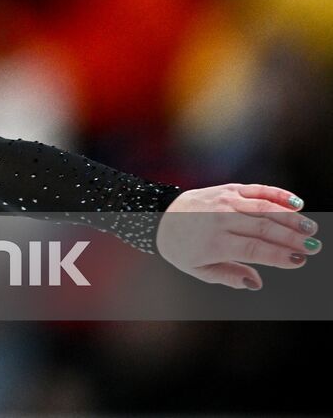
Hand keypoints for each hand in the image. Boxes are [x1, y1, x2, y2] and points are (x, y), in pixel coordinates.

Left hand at [155, 183, 316, 289]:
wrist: (158, 215)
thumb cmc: (180, 247)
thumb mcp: (198, 269)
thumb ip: (229, 276)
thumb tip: (257, 283)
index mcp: (214, 243)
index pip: (253, 249)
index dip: (278, 255)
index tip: (299, 260)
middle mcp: (220, 219)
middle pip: (263, 228)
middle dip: (291, 238)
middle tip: (314, 246)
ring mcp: (224, 201)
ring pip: (263, 208)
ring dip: (290, 217)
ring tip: (311, 227)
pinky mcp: (227, 189)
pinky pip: (255, 190)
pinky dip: (277, 195)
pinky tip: (297, 202)